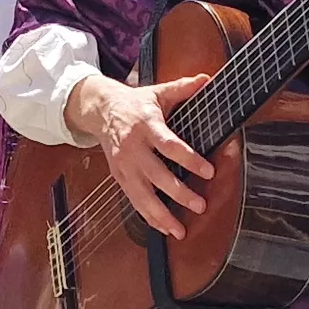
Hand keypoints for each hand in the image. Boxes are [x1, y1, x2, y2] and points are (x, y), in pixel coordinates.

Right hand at [75, 72, 213, 236]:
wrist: (100, 110)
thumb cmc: (134, 104)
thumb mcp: (157, 92)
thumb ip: (183, 88)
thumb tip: (206, 79)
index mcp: (146, 125)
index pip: (169, 145)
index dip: (189, 159)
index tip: (208, 171)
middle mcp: (133, 148)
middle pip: (157, 176)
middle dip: (179, 193)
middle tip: (200, 205)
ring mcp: (124, 166)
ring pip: (142, 196)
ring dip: (162, 215)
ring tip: (181, 230)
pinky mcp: (119, 177)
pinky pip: (134, 201)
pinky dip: (148, 217)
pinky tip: (164, 228)